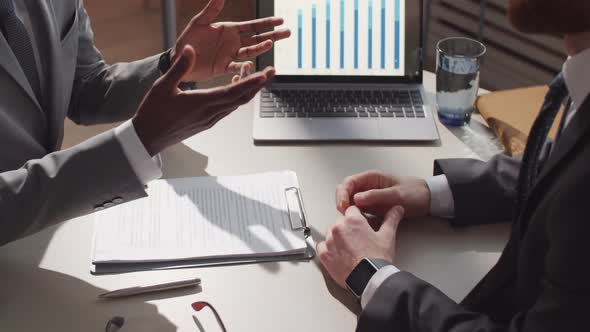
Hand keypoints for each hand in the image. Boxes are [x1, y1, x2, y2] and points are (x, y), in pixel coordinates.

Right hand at [133, 45, 274, 155]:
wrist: (148, 138)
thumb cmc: (153, 113)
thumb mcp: (163, 86)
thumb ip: (180, 67)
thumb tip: (191, 49)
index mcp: (201, 102)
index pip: (233, 92)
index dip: (251, 83)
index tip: (264, 74)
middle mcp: (210, 113)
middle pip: (241, 98)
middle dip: (259, 85)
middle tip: (272, 72)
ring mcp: (210, 119)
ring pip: (236, 104)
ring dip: (249, 91)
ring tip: (258, 77)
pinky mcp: (207, 122)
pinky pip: (228, 109)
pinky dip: (237, 97)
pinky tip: (237, 89)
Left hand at [172, 0, 290, 81]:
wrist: (179, 59)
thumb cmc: (187, 39)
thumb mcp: (199, 22)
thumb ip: (211, 10)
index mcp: (230, 29)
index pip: (252, 26)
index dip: (266, 23)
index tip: (280, 20)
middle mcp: (233, 42)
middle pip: (257, 38)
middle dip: (273, 35)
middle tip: (288, 32)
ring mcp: (230, 55)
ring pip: (251, 51)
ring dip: (262, 47)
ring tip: (272, 43)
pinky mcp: (224, 68)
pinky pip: (238, 67)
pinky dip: (246, 66)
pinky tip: (255, 64)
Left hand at [318, 206, 404, 288]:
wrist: (369, 279)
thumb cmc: (378, 259)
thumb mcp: (388, 236)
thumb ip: (391, 219)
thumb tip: (397, 209)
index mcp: (353, 220)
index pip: (352, 210)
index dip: (358, 218)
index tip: (362, 225)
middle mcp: (338, 228)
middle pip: (341, 221)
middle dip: (348, 228)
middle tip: (359, 240)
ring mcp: (329, 241)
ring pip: (331, 233)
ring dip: (338, 238)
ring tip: (351, 249)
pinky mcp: (324, 255)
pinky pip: (322, 246)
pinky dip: (329, 249)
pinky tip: (339, 254)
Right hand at [336, 171, 430, 218]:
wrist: (428, 199)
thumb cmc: (414, 192)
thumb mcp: (396, 194)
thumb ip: (376, 196)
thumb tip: (356, 198)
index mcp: (371, 178)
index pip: (349, 182)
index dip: (343, 194)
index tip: (343, 206)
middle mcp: (367, 187)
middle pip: (346, 193)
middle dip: (342, 203)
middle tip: (344, 214)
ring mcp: (369, 198)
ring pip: (350, 204)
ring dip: (348, 211)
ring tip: (351, 220)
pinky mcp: (372, 208)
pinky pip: (359, 212)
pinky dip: (356, 218)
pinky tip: (359, 224)